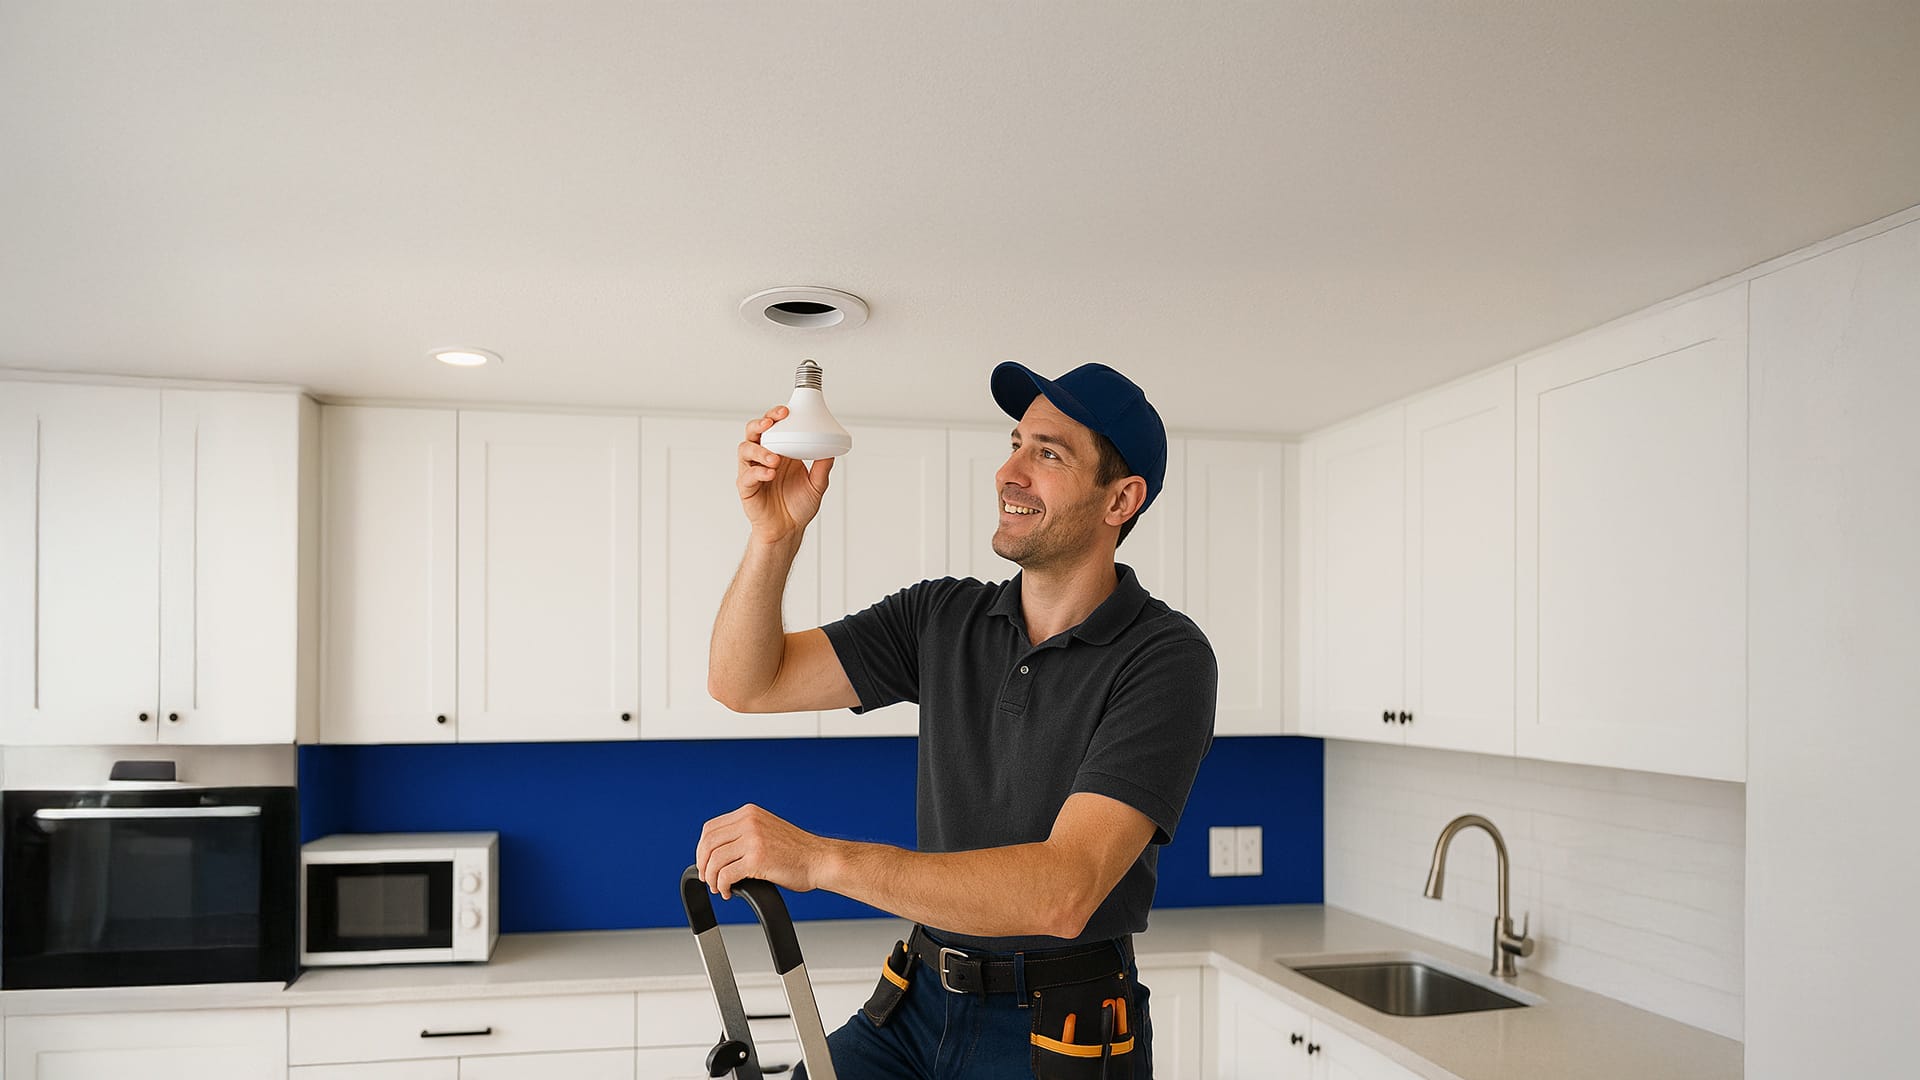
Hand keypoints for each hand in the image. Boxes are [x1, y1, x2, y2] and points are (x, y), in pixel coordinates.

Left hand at [696, 803, 830, 899]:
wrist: (820, 860)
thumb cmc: (798, 852)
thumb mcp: (766, 831)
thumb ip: (744, 834)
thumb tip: (719, 852)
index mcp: (749, 813)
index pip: (710, 829)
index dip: (702, 849)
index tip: (705, 863)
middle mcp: (749, 822)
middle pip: (708, 844)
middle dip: (703, 865)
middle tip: (708, 879)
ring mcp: (753, 839)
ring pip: (714, 861)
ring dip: (712, 879)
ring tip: (720, 888)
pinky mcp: (757, 859)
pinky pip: (726, 875)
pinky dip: (722, 887)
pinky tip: (729, 892)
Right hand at [738, 406, 833, 545]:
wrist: (788, 530)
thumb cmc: (798, 505)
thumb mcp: (817, 485)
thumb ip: (822, 467)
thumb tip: (832, 450)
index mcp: (779, 451)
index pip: (772, 426)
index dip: (775, 416)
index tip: (786, 411)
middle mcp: (763, 457)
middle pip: (753, 432)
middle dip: (760, 424)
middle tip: (771, 423)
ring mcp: (752, 471)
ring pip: (745, 450)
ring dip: (760, 450)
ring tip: (775, 459)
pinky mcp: (746, 487)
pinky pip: (747, 475)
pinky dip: (758, 472)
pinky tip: (770, 474)